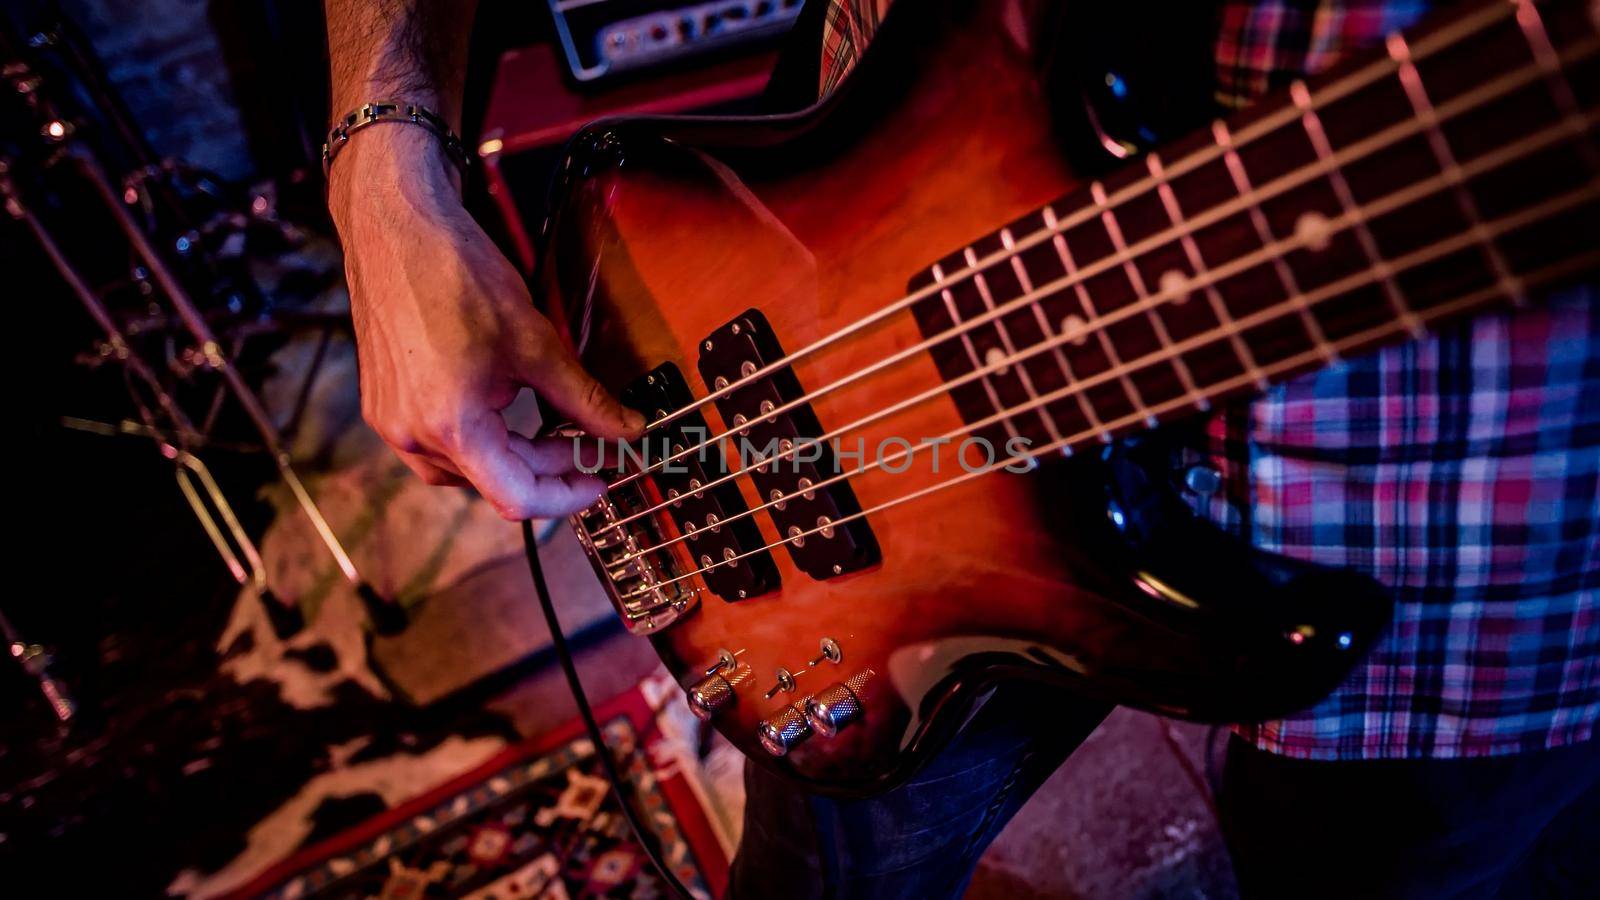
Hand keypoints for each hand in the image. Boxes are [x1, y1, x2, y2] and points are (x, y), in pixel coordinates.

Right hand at [329, 127, 642, 519]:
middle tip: (589, 445)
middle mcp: (411, 435)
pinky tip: (506, 410)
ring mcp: (391, 422)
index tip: (598, 480)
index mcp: (451, 425)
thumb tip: (627, 429)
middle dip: (546, 467)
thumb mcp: (537, 342)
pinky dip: (480, 438)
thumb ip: (584, 399)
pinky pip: (438, 444)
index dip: (566, 496)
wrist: (394, 229)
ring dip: (513, 455)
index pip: (516, 498)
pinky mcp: (384, 405)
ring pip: (466, 468)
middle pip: (493, 482)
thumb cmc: (457, 275)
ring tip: (551, 427)